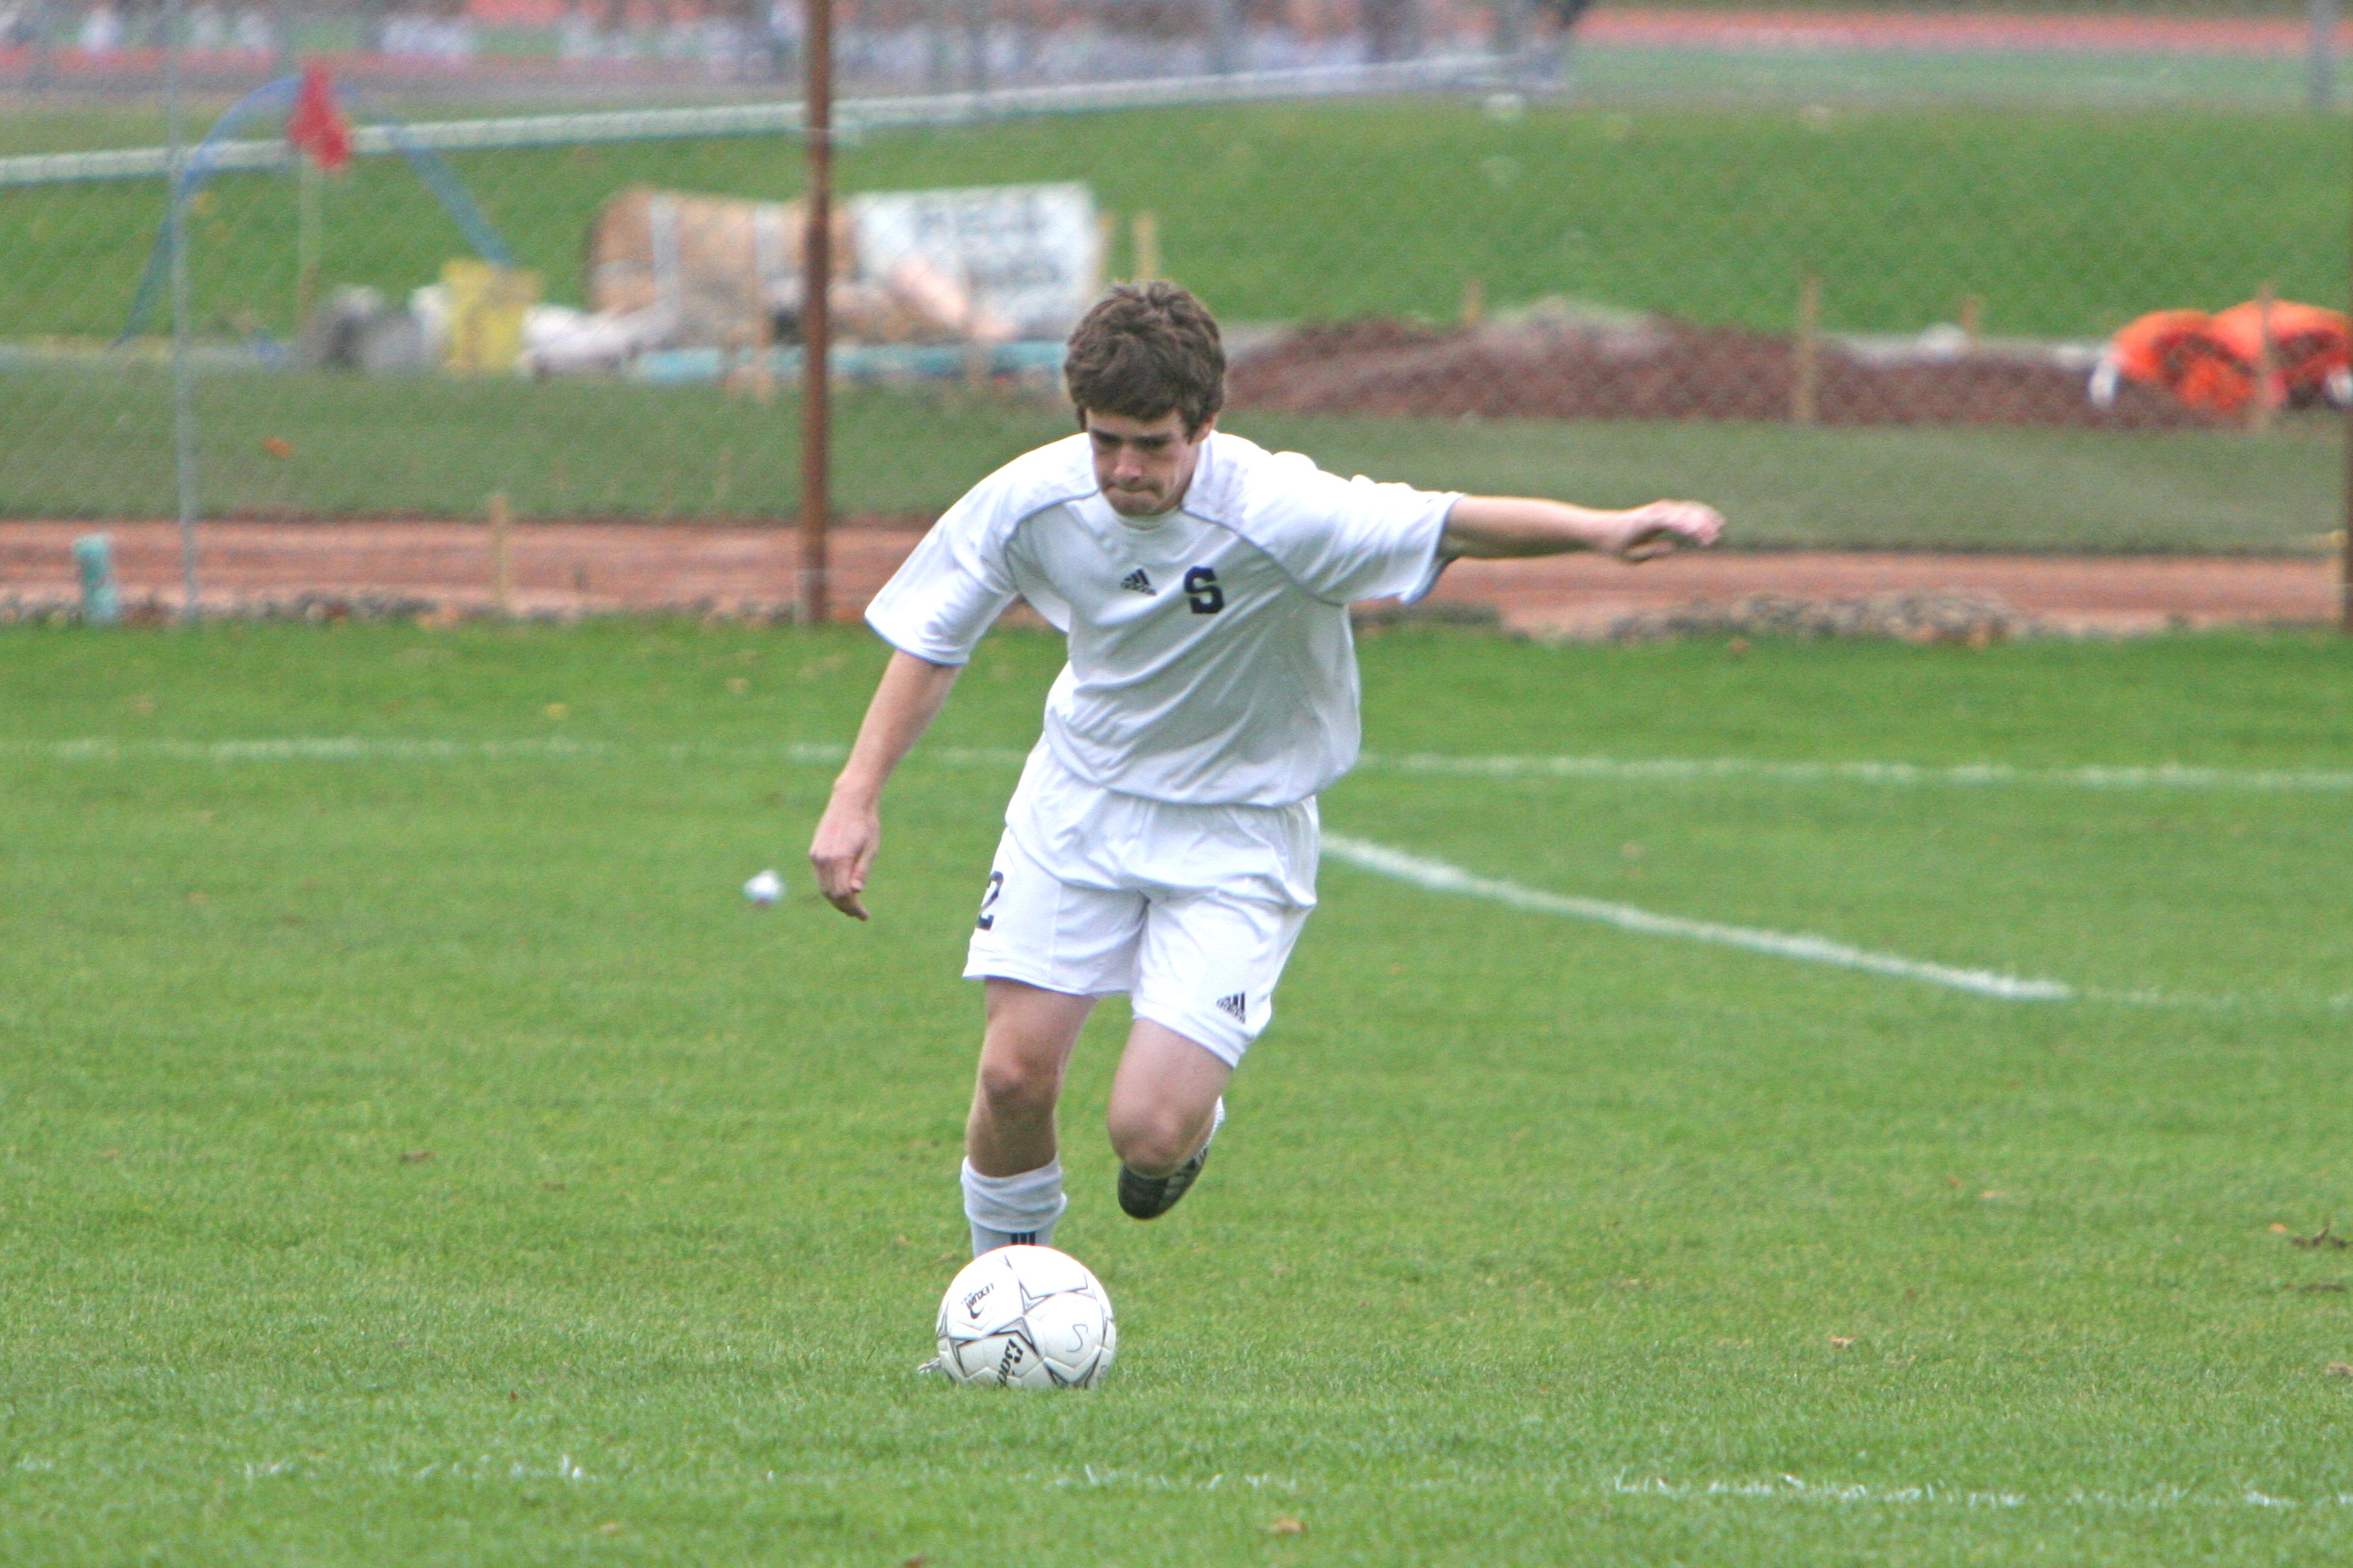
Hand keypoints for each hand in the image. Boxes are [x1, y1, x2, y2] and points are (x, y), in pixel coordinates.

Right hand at [808, 791, 879, 919]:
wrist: (850, 801)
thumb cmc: (866, 824)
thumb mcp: (870, 849)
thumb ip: (861, 871)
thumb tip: (855, 892)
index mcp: (840, 859)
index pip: (842, 894)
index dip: (853, 908)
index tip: (864, 916)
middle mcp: (824, 859)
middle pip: (831, 894)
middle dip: (844, 907)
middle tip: (858, 914)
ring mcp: (817, 856)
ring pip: (823, 887)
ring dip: (836, 899)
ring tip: (851, 906)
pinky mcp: (814, 852)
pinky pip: (820, 877)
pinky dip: (829, 887)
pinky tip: (841, 890)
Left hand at [1610, 500, 1723, 562]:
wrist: (1603, 529)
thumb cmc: (1616, 545)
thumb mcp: (1630, 556)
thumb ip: (1651, 552)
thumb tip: (1672, 549)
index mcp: (1648, 520)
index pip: (1673, 520)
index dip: (1689, 527)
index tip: (1702, 537)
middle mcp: (1657, 511)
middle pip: (1684, 513)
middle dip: (1700, 525)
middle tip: (1713, 539)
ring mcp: (1662, 509)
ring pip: (1688, 509)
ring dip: (1704, 519)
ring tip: (1719, 530)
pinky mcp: (1665, 511)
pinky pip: (1687, 510)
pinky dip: (1701, 514)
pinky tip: (1715, 522)